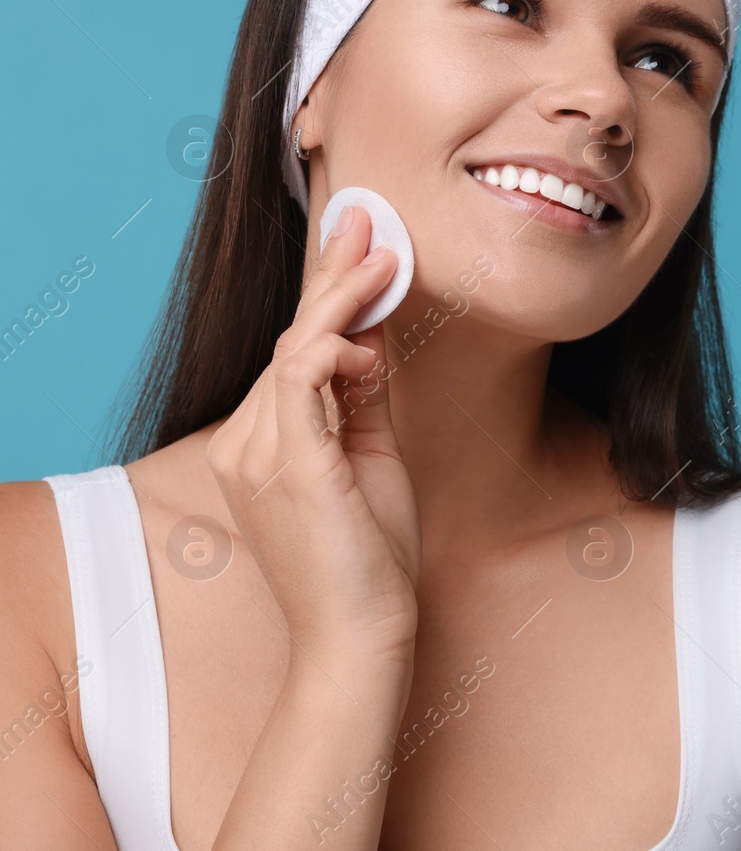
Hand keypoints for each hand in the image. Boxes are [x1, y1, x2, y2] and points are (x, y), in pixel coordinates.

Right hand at [205, 204, 419, 670]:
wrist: (363, 632)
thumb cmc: (369, 556)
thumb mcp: (370, 458)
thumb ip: (363, 397)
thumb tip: (370, 337)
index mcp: (261, 441)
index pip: (294, 350)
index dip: (327, 293)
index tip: (362, 243)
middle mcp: (245, 440)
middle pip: (292, 337)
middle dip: (333, 273)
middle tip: (367, 217)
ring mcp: (257, 453)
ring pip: (296, 348)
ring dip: (344, 297)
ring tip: (384, 255)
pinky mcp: (289, 465)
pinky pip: (301, 380)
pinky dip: (335, 345)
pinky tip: (367, 338)